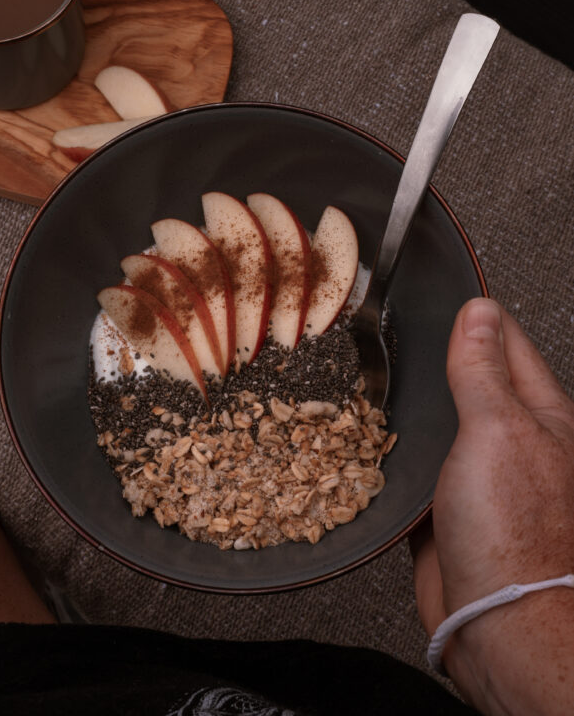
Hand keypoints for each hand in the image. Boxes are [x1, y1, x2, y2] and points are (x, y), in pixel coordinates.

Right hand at [413, 297, 573, 714]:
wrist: (499, 623)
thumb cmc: (515, 531)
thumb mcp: (499, 428)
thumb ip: (483, 370)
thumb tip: (479, 312)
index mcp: (540, 415)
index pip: (505, 343)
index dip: (474, 314)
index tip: (442, 285)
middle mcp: (512, 442)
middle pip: (471, 381)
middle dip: (436, 355)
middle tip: (395, 326)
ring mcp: (478, 477)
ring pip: (440, 424)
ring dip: (413, 404)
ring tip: (373, 372)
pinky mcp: (446, 511)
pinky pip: (417, 468)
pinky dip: (396, 450)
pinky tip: (369, 438)